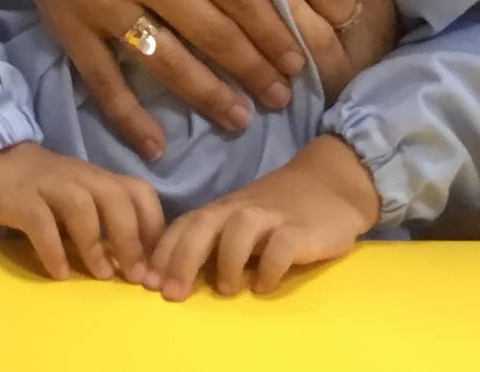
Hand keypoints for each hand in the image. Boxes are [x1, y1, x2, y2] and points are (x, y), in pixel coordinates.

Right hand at [0, 0, 307, 158]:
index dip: (270, 27)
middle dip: (252, 69)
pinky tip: (156, 144)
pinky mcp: (71, 27)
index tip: (296, 55)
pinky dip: (128, 116)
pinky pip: (102, 80)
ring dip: (207, 97)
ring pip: (166, 63)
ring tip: (240, 121)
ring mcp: (103, 5)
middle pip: (210, 31)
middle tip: (283, 97)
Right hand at [0, 142, 163, 283]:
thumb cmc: (39, 190)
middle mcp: (78, 176)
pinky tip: (60, 273)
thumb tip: (132, 265)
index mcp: (97, 178)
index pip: (139, 192)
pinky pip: (40, 221)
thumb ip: (101, 223)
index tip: (156, 264)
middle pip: (116, 197)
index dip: (153, 226)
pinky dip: (53, 249)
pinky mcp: (18, 197)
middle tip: (135, 276)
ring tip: (101, 276)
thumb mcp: (77, 199)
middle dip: (131, 238)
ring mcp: (47, 184)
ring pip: (81, 205)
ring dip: (95, 243)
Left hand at [150, 135, 378, 299]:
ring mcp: (273, 216)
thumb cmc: (279, 210)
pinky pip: (282, 246)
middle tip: (172, 295)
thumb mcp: (241, 221)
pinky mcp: (302, 229)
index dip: (163, 253)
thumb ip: (214, 242)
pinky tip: (264, 287)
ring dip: (227, 260)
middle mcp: (242, 208)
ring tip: (226, 291)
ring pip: (240, 228)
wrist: (332, 184)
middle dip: (182, 259)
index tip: (148, 284)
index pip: (185, 225)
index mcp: (223, 209)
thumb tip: (174, 277)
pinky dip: (270, 268)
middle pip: (203, 224)